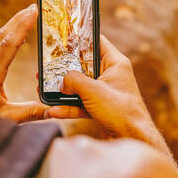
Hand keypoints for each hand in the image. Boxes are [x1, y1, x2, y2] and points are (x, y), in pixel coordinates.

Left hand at [0, 4, 50, 121]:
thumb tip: (51, 109)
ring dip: (8, 26)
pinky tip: (2, 36)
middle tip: (32, 7)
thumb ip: (29, 112)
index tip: (33, 11)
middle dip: (18, 19)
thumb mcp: (4, 119)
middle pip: (1, 34)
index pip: (9, 43)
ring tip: (22, 17)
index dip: (22, 25)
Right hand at [47, 35, 171, 156]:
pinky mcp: (100, 107)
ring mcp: (105, 92)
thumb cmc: (121, 112)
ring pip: (80, 86)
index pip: (96, 42)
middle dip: (65, 68)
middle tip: (48, 66)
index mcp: (115, 63)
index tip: (63, 38)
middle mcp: (111, 75)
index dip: (80, 38)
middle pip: (83, 65)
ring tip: (44, 88)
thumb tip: (62, 80)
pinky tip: (54, 110)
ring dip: (63, 90)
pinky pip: (80, 103)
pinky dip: (68, 107)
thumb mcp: (93, 91)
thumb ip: (74, 80)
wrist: (133, 139)